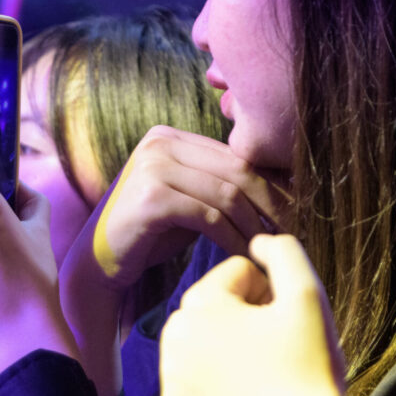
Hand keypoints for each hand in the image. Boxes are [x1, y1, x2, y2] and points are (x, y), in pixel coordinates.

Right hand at [87, 126, 288, 291]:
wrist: (98, 260)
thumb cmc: (149, 233)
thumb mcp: (187, 200)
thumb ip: (218, 185)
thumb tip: (281, 186)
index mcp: (168, 136)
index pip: (234, 154)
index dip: (271, 181)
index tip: (296, 208)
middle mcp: (158, 143)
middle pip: (235, 168)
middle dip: (272, 201)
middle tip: (294, 229)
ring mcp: (152, 166)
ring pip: (226, 193)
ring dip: (255, 225)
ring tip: (268, 247)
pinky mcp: (150, 197)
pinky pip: (209, 217)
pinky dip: (233, 238)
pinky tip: (244, 255)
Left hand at [160, 234, 344, 395]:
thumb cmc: (306, 377)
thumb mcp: (308, 301)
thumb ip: (285, 254)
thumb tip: (260, 239)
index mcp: (199, 303)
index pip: (242, 272)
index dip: (274, 294)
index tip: (285, 328)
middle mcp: (174, 334)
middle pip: (226, 304)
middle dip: (255, 319)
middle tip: (280, 354)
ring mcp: (171, 371)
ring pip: (218, 338)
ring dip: (242, 347)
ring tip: (266, 377)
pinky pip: (207, 371)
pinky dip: (227, 379)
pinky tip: (249, 395)